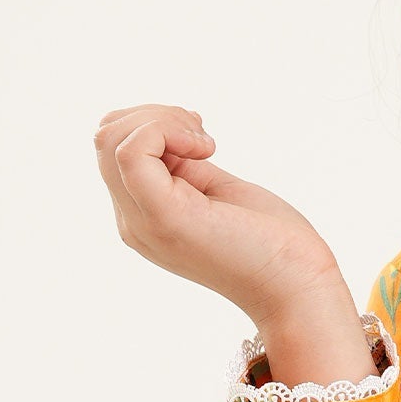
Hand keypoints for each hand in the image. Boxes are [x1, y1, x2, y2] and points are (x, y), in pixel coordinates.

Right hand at [94, 102, 369, 369]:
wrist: (296, 286)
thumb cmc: (271, 240)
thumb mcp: (216, 190)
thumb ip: (184, 167)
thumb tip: (166, 129)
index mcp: (144, 215)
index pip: (112, 150)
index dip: (152, 124)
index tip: (202, 139)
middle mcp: (133, 221)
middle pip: (104, 138)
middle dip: (154, 115)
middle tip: (202, 137)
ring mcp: (143, 221)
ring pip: (111, 139)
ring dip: (162, 119)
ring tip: (204, 143)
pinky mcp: (164, 216)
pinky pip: (132, 152)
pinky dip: (166, 130)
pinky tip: (207, 149)